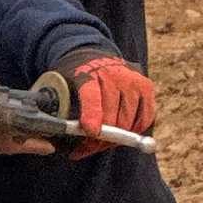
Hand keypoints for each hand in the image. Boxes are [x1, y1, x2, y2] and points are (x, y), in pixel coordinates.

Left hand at [37, 55, 158, 155]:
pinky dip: (134, 131)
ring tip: (100, 143)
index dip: (92, 114)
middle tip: (86, 148)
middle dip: (99, 139)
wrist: (92, 55)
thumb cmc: (74, 77)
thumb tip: (56, 135)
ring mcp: (132, 79)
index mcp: (87, 73)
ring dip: (114, 139)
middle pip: (111, 115)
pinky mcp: (146, 86)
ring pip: (127, 122)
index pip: (91, 95)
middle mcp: (113, 74)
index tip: (91, 131)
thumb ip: (59, 107)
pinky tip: (120, 134)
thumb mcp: (59, 86)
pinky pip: (145, 119)